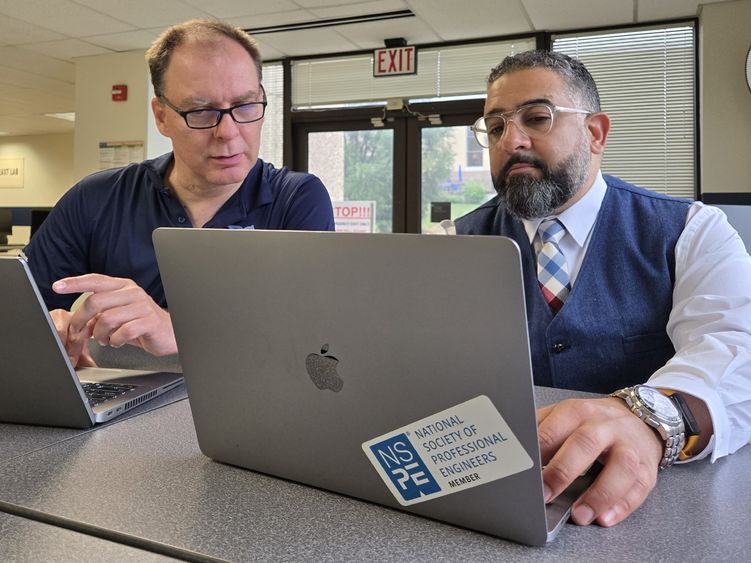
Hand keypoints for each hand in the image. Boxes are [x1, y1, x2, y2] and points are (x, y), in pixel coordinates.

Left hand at [52, 274, 177, 358]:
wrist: (170, 333)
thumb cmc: (142, 323)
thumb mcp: (118, 317)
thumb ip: (98, 317)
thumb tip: (81, 325)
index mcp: (123, 286)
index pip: (95, 280)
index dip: (75, 283)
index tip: (57, 286)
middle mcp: (132, 292)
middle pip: (95, 301)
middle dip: (81, 320)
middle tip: (79, 332)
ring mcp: (142, 306)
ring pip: (106, 319)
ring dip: (100, 334)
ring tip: (105, 340)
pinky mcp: (149, 321)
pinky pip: (123, 332)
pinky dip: (116, 341)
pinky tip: (118, 342)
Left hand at [537, 397, 662, 526]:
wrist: (640, 415)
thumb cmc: (593, 421)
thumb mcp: (565, 416)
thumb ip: (540, 429)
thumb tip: (512, 446)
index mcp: (577, 412)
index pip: (553, 430)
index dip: (538, 453)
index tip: (525, 475)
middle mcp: (605, 426)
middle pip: (585, 444)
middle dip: (563, 471)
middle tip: (546, 495)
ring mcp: (629, 446)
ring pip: (620, 468)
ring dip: (599, 494)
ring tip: (579, 515)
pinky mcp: (647, 468)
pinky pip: (638, 488)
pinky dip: (622, 506)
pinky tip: (605, 518)